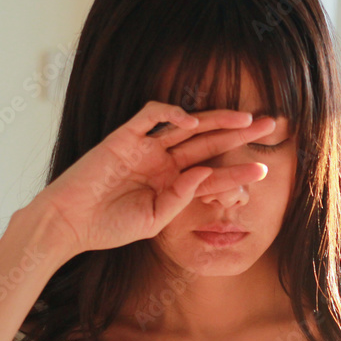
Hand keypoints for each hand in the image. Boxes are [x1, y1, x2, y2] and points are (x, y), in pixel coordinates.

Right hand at [27, 100, 276, 256]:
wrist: (69, 224)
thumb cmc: (109, 226)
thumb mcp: (154, 220)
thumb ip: (181, 198)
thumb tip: (204, 173)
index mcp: (172, 185)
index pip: (212, 175)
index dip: (237, 172)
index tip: (264, 170)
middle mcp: (163, 163)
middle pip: (208, 143)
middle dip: (239, 134)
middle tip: (271, 126)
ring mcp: (145, 148)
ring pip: (188, 126)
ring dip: (216, 120)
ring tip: (245, 120)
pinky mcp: (124, 137)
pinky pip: (150, 116)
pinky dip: (170, 113)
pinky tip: (191, 120)